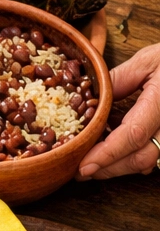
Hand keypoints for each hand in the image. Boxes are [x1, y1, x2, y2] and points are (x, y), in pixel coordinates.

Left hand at [79, 44, 159, 178]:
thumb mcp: (148, 60)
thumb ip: (117, 80)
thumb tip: (88, 100)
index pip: (135, 134)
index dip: (107, 154)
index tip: (84, 166)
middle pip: (141, 157)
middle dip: (108, 168)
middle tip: (79, 170)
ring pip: (149, 162)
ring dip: (118, 168)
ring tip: (91, 165)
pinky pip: (157, 156)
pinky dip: (133, 160)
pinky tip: (115, 157)